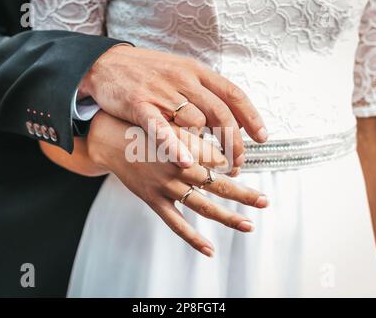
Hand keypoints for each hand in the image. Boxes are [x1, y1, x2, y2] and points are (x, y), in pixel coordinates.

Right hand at [79, 45, 267, 170]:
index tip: (262, 137)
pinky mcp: (139, 104)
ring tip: (218, 168)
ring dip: (209, 148)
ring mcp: (161, 92)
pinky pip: (161, 127)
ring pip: (195, 122)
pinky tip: (185, 162)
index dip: (250, 116)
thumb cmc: (146, 72)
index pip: (232, 93)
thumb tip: (229, 115)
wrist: (106, 63)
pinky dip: (174, 145)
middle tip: (240, 163)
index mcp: (196, 71)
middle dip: (234, 142)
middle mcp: (183, 79)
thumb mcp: (180, 72)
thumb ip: (203, 91)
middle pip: (220, 113)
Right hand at [83, 111, 267, 256]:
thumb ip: (196, 139)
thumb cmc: (144, 129)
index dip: (234, 163)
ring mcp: (166, 188)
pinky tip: (210, 250)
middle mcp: (179, 169)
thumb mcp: (171, 126)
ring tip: (249, 225)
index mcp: (185, 147)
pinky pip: (176, 224)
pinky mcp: (154, 201)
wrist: (110, 140)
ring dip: (228, 217)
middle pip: (218, 185)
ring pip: (202, 206)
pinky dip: (193, 238)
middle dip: (244, 194)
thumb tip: (222, 157)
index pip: (220, 160)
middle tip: (265, 201)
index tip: (241, 165)